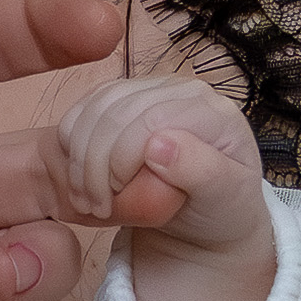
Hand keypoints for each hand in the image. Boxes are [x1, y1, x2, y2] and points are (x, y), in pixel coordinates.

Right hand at [58, 72, 276, 300]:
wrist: (212, 211)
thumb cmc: (223, 209)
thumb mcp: (227, 200)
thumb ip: (204, 171)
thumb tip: (159, 144)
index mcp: (212, 110)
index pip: (149, 120)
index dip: (119, 158)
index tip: (110, 202)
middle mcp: (181, 89)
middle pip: (116, 110)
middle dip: (93, 162)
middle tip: (93, 208)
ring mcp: (152, 89)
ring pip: (95, 107)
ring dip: (78, 156)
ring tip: (84, 199)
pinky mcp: (127, 98)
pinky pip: (86, 108)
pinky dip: (73, 142)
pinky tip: (78, 175)